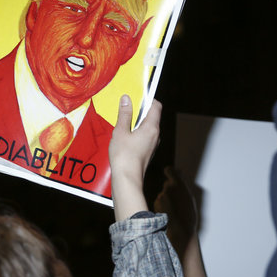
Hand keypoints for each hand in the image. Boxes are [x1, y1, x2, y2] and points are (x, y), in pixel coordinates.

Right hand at [109, 95, 161, 221]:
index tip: (136, 96)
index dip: (148, 99)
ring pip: (147, 127)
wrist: (127, 179)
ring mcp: (153, 145)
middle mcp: (156, 135)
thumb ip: (124, 114)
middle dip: (140, 110)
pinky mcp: (147, 152)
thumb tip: (127, 99)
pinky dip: (136, 132)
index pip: (156, 106)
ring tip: (123, 122)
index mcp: (152, 127)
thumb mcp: (120, 131)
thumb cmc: (124, 155)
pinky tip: (124, 136)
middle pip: (152, 116)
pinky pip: (144, 137)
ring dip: (137, 122)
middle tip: (126, 107)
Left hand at [154, 167, 198, 250]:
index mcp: (179, 184)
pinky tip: (168, 213)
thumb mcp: (189, 198)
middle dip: (170, 190)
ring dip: (166, 200)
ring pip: (163, 194)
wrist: (181, 230)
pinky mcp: (156, 203)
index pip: (169, 170)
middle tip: (177, 201)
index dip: (169, 172)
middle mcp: (168, 187)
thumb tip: (179, 174)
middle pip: (167, 184)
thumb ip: (182, 186)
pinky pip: (159, 202)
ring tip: (174, 210)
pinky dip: (162, 206)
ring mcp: (161, 195)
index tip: (170, 174)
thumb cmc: (188, 215)